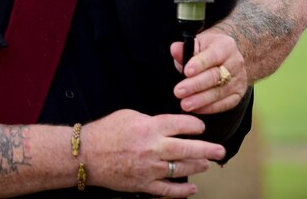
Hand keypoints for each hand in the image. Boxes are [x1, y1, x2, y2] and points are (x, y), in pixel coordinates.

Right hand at [82, 109, 225, 196]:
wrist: (86, 155)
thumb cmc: (106, 131)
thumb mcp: (130, 115)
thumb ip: (152, 120)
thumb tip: (168, 125)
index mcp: (150, 127)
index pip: (182, 124)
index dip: (196, 125)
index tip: (201, 127)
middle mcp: (153, 148)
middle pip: (188, 149)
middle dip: (208, 149)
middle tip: (220, 150)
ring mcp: (150, 168)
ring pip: (181, 169)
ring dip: (197, 167)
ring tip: (206, 165)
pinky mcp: (143, 185)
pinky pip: (168, 190)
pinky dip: (182, 190)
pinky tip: (192, 187)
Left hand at [171, 29, 248, 114]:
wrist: (226, 59)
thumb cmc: (206, 51)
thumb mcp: (197, 44)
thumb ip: (185, 48)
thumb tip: (175, 49)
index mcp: (226, 46)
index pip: (213, 55)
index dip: (199, 63)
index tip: (186, 71)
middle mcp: (236, 62)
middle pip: (215, 76)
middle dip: (195, 85)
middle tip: (178, 92)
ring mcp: (239, 80)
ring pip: (219, 92)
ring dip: (200, 100)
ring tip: (184, 104)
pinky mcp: (238, 95)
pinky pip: (224, 104)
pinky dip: (209, 108)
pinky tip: (195, 109)